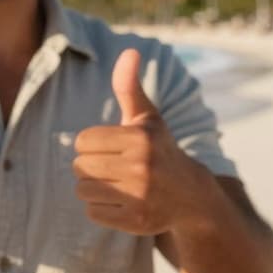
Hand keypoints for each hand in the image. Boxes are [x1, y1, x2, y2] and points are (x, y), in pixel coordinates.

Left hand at [71, 49, 215, 234]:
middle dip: (92, 167)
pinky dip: (101, 209)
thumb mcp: (147, 118)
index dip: (91, 145)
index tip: (111, 148)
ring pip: (83, 190)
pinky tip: (122, 202)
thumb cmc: (159, 149)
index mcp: (140, 138)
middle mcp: (142, 167)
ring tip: (117, 185)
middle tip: (115, 169)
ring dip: (93, 188)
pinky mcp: (136, 221)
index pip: (82, 141)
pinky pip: (92, 213)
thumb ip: (129, 87)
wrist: (191, 197)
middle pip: (80, 167)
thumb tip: (130, 51)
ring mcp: (141, 196)